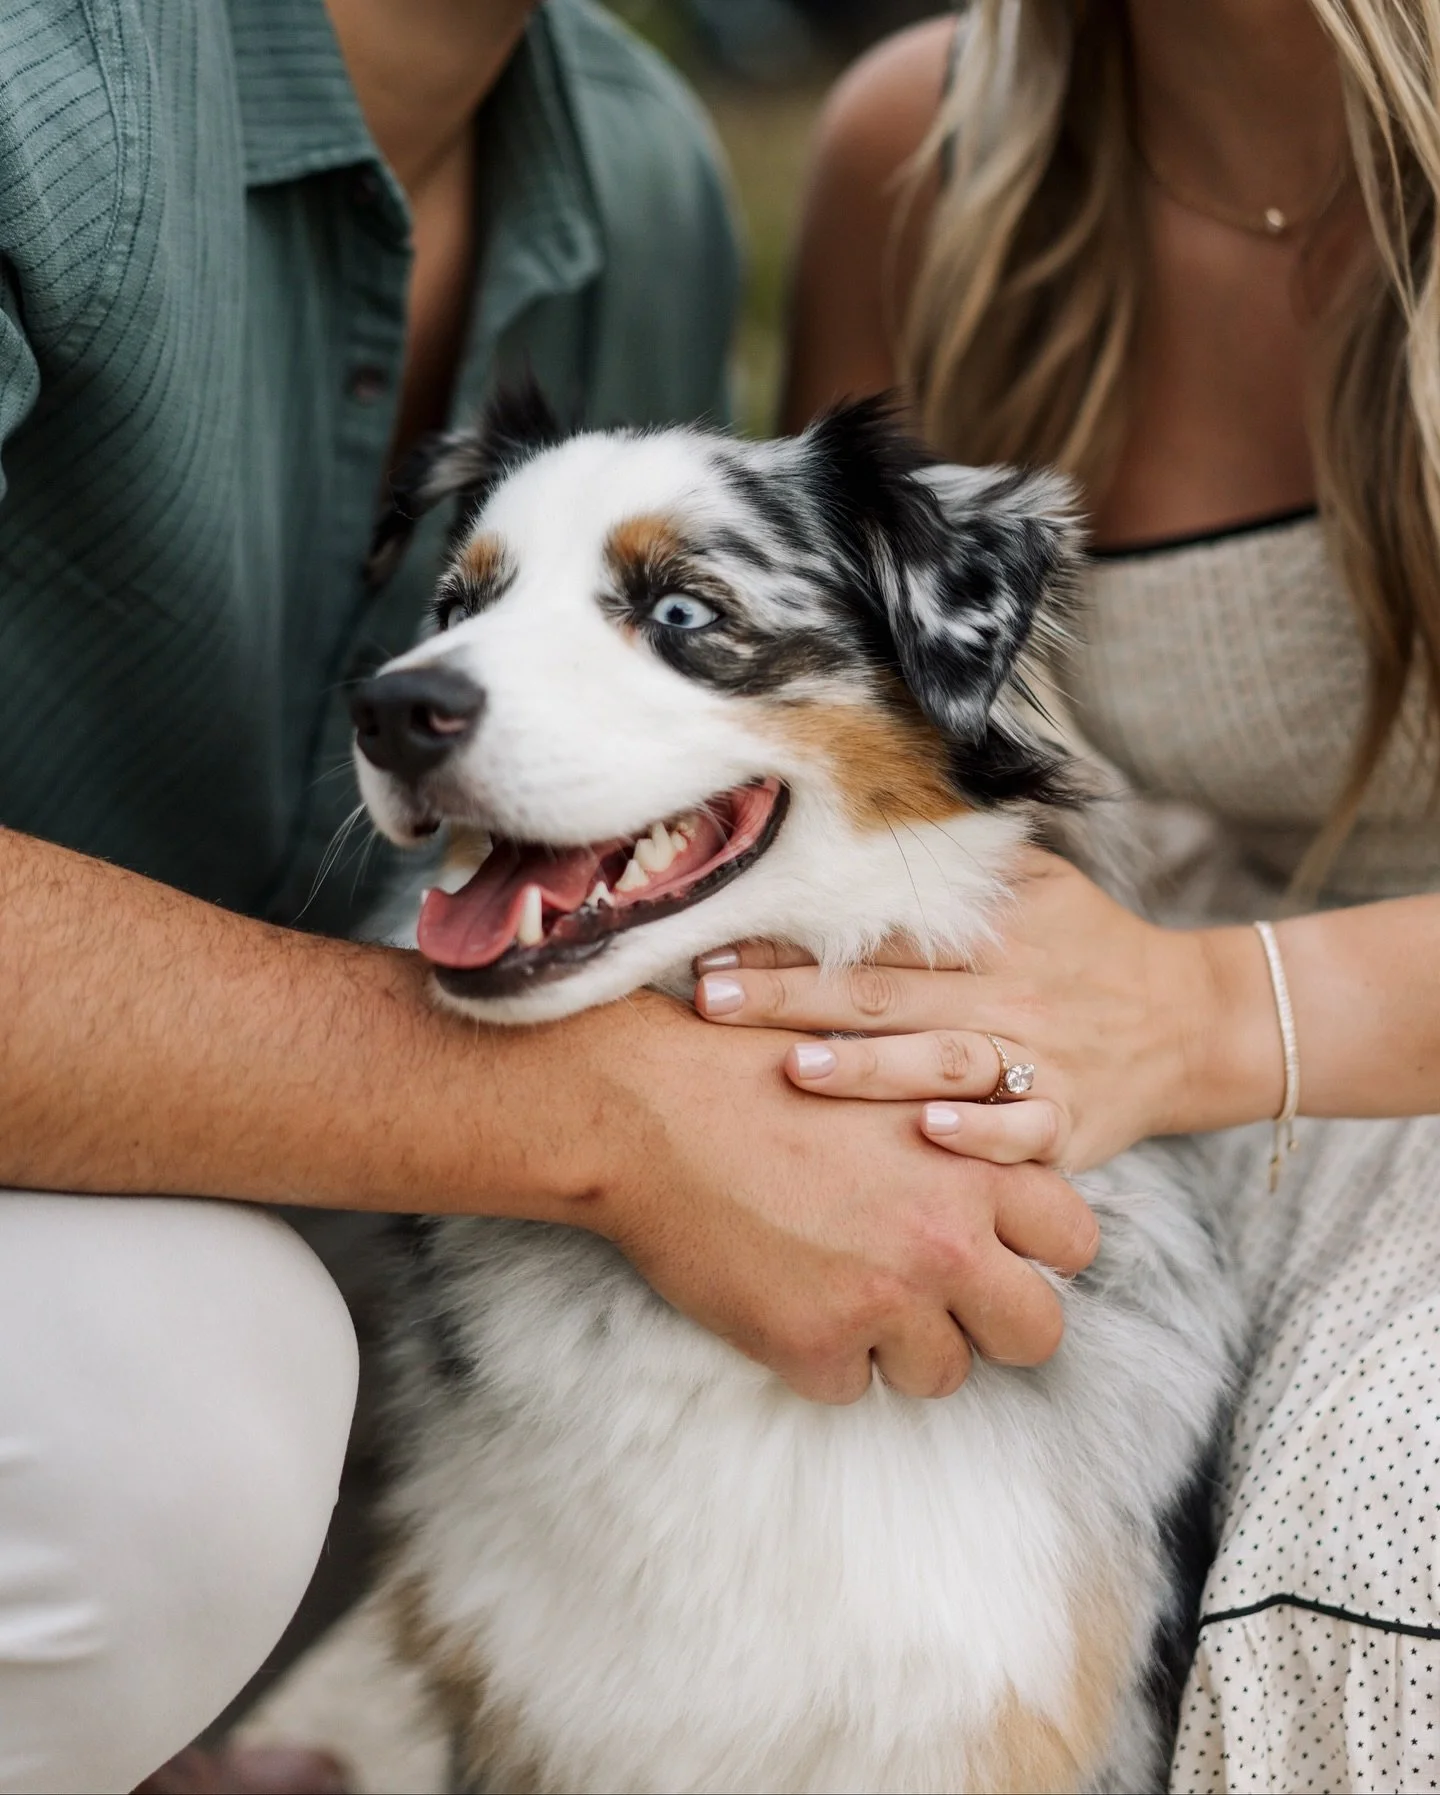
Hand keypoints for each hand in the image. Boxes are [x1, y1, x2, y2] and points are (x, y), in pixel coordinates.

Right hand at [570, 990, 1098, 1402]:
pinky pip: (849, 1386)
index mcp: (973, 1165)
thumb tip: (994, 1191)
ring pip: (945, 1374)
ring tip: (844, 1288)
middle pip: (1038, 1331)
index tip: (993, 1247)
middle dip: (995, 1325)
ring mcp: (883, 1299)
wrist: (649, 1107)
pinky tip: (783, 1295)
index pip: (1073, 1240)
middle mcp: (946, 1239)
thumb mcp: (883, 1082)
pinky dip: (820, 1355)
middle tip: (940, 1301)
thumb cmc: (757, 1074)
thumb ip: (954, 1136)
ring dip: (903, 1345)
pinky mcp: (814, 1343)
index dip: (1035, 1252)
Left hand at [690, 849, 1275, 1173]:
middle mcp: (1008, 992)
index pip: (876, 930)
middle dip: (794, 997)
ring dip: (871, 1068)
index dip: (796, 935)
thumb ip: (960, 869)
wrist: (1191, 1022)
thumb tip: (865, 817)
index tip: (717, 938)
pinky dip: (981, 1136)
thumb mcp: (1036, 886)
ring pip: (946, 1060)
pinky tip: (928, 1137)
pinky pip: (1025, 1132)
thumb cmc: (1088, 950)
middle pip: (887, 993)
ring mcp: (1040, 1059)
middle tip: (713, 998)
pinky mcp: (1070, 1122)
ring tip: (797, 1068)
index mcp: (988, 932)